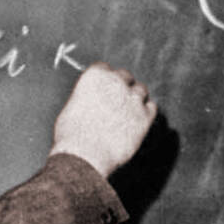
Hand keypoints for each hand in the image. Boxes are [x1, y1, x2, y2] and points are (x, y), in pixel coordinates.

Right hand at [49, 62, 157, 177]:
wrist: (85, 155)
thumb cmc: (72, 135)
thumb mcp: (72, 107)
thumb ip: (88, 96)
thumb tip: (95, 99)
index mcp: (95, 76)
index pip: (104, 68)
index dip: (103, 79)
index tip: (103, 88)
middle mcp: (116, 82)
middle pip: (125, 76)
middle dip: (121, 87)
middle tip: (115, 102)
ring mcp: (133, 98)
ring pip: (141, 90)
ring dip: (135, 99)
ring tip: (125, 113)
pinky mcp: (145, 116)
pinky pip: (151, 107)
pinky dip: (145, 112)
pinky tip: (134, 122)